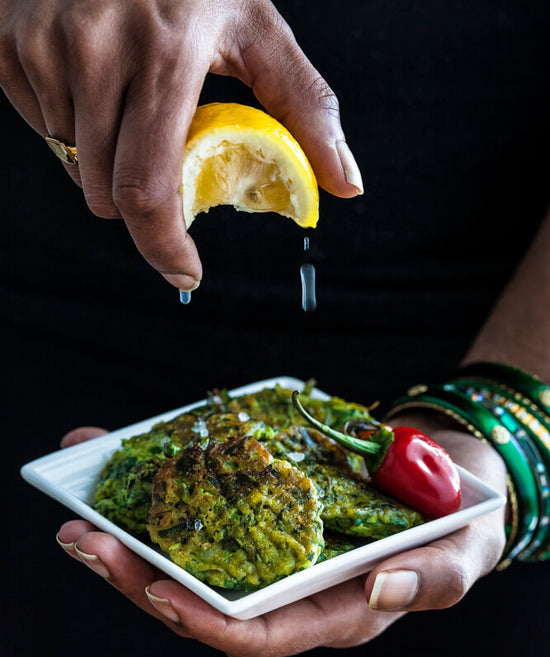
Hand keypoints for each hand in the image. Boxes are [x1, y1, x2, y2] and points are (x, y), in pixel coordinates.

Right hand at [0, 0, 361, 289]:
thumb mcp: (256, 27)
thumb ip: (305, 107)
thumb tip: (345, 185)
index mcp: (166, 53)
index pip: (149, 188)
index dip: (163, 246)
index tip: (184, 271)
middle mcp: (96, 49)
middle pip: (105, 194)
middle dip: (136, 204)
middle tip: (158, 160)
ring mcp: (44, 45)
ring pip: (71, 164)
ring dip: (101, 157)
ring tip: (125, 99)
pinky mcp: (8, 44)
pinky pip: (36, 124)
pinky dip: (66, 121)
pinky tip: (89, 78)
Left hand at [56, 419, 506, 656]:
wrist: (447, 479)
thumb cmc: (457, 526)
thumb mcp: (459, 555)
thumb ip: (429, 579)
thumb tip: (381, 590)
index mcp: (328, 611)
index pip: (255, 634)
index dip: (204, 620)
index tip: (158, 593)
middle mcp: (286, 585)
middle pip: (201, 595)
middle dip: (138, 575)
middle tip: (86, 539)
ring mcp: (268, 543)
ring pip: (189, 552)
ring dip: (131, 532)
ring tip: (80, 504)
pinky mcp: (259, 502)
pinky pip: (202, 498)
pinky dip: (157, 477)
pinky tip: (114, 449)